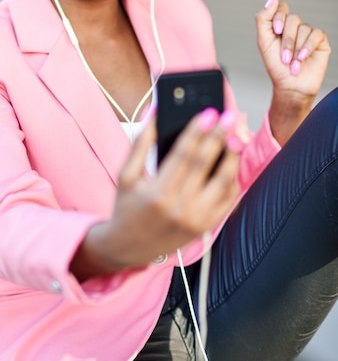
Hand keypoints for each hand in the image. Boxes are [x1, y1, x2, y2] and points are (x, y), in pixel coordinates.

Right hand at [72, 109, 240, 278]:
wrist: (129, 247)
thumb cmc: (127, 206)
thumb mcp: (125, 175)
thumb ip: (141, 143)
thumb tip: (155, 112)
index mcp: (157, 194)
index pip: (183, 155)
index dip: (197, 131)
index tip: (209, 113)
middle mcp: (179, 208)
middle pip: (205, 164)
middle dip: (219, 136)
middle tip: (229, 116)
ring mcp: (197, 219)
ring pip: (223, 181)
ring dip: (232, 155)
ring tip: (235, 135)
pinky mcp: (207, 226)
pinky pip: (229, 198)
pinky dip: (233, 177)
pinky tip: (231, 160)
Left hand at [255, 0, 330, 143]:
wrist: (290, 86)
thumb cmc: (276, 66)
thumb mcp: (264, 42)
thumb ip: (264, 18)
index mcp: (280, 24)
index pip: (281, 7)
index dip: (278, 16)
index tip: (275, 31)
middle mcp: (295, 27)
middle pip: (292, 19)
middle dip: (286, 41)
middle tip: (284, 58)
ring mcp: (308, 33)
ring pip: (304, 28)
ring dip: (296, 48)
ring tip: (293, 64)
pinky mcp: (320, 41)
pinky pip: (317, 34)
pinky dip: (308, 46)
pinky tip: (303, 58)